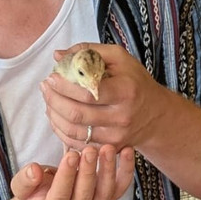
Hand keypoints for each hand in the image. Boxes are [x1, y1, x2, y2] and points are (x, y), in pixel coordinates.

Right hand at [11, 144, 134, 199]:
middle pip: (85, 196)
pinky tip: (127, 151)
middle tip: (90, 149)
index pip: (60, 196)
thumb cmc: (35, 190)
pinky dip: (126, 171)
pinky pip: (120, 188)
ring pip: (105, 193)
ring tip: (108, 148)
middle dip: (89, 172)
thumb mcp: (22, 186)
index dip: (66, 176)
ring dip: (109, 170)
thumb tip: (34, 170)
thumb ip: (25, 179)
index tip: (70, 155)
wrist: (50, 199)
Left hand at [41, 43, 165, 151]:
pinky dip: (61, 131)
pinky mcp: (109, 147)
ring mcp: (115, 136)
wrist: (155, 114)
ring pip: (74, 132)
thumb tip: (58, 55)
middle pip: (77, 114)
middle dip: (54, 101)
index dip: (65, 86)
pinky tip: (56, 118)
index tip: (51, 77)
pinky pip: (78, 144)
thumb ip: (89, 51)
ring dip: (54, 116)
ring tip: (48, 101)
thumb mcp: (120, 58)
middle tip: (45, 88)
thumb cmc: (135, 81)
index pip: (89, 92)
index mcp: (126, 91)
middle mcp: (121, 117)